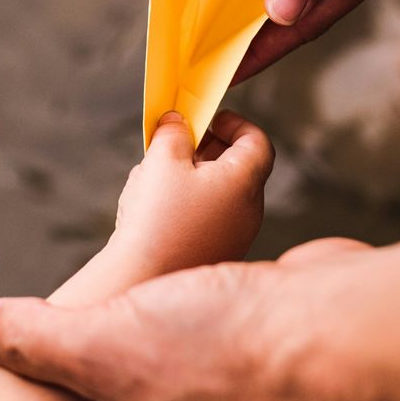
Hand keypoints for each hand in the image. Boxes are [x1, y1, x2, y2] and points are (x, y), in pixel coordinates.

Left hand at [0, 237, 371, 400]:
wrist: (329, 332)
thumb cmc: (216, 350)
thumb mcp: (104, 341)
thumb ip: (36, 340)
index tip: (16, 398)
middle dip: (85, 382)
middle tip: (50, 337)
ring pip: (159, 388)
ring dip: (138, 348)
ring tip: (112, 305)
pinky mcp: (259, 380)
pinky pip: (203, 357)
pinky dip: (184, 327)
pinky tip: (173, 289)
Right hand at [110, 110, 273, 274]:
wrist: (141, 280)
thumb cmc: (157, 218)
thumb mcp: (162, 159)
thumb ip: (174, 132)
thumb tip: (177, 122)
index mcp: (244, 182)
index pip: (258, 142)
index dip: (236, 124)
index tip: (209, 120)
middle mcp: (248, 212)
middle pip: (239, 167)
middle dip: (209, 150)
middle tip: (179, 144)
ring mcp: (235, 237)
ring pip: (220, 193)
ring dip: (194, 177)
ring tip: (159, 177)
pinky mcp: (216, 255)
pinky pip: (209, 219)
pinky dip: (189, 205)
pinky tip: (156, 209)